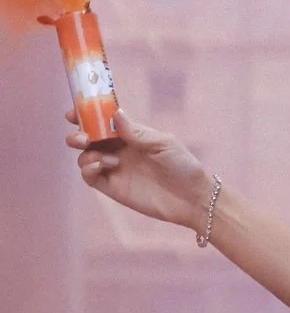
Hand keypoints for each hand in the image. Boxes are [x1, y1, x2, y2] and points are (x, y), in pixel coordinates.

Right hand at [66, 110, 218, 234]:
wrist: (193, 198)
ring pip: (84, 156)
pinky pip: (90, 176)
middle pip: (85, 138)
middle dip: (77, 135)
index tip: (73, 113)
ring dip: (87, 154)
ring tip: (111, 161)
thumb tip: (115, 114)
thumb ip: (138, 132)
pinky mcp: (113, 187)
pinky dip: (88, 169)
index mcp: (129, 135)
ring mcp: (114, 168)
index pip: (100, 121)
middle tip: (84, 138)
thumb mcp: (164, 144)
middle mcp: (118, 150)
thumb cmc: (184, 167)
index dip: (84, 115)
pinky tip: (100, 167)